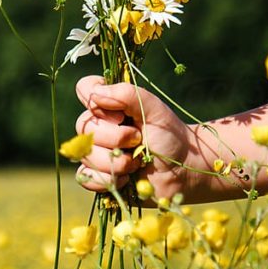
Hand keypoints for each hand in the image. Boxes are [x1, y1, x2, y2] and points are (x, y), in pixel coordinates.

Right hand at [74, 75, 191, 200]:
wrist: (184, 170)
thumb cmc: (170, 136)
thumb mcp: (154, 109)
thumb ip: (126, 94)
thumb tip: (95, 94)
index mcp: (111, 105)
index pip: (86, 89)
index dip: (96, 102)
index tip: (121, 115)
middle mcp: (100, 125)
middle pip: (83, 126)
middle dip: (116, 138)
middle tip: (139, 141)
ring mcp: (98, 151)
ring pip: (86, 154)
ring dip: (116, 161)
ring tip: (137, 163)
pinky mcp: (99, 176)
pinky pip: (87, 177)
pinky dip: (109, 179)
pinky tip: (127, 178)